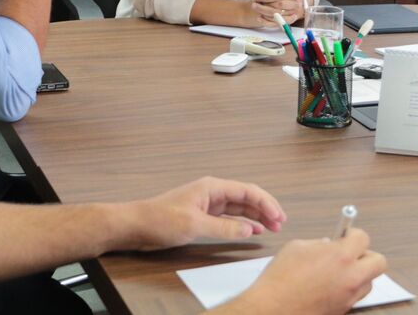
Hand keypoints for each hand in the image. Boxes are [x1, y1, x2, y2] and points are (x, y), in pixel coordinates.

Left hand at [122, 177, 285, 250]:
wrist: (136, 225)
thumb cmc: (160, 219)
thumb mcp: (194, 225)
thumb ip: (224, 227)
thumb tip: (249, 229)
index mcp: (212, 187)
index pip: (247, 190)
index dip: (266, 203)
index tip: (278, 216)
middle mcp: (212, 192)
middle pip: (246, 197)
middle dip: (265, 208)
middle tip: (281, 223)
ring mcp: (208, 204)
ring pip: (239, 207)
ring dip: (256, 216)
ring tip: (272, 227)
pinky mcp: (202, 216)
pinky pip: (229, 217)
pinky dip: (242, 223)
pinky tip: (251, 230)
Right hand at [222, 229, 386, 314]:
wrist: (272, 308)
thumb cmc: (280, 279)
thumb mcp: (297, 247)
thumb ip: (319, 243)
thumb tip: (328, 245)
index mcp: (341, 256)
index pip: (363, 237)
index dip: (353, 234)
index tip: (346, 235)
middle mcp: (351, 277)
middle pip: (379, 262)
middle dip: (367, 254)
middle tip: (351, 253)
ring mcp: (349, 297)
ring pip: (368, 282)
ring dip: (358, 274)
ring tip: (338, 271)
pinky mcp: (343, 310)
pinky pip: (355, 296)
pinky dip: (347, 289)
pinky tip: (330, 285)